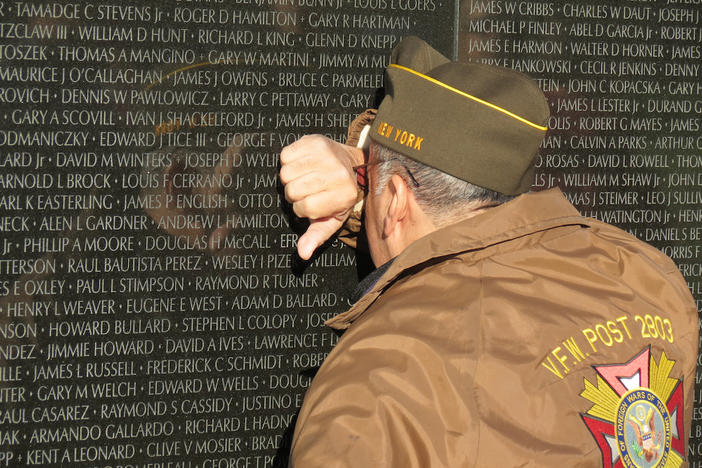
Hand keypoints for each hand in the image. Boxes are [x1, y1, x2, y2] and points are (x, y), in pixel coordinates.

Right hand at [280, 135, 363, 259]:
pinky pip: (285, 156)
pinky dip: (288, 161)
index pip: (304, 208)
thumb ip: (316, 237)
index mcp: (343, 195)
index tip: (313, 203)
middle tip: (308, 189)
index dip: (303, 208)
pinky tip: (302, 164)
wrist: (349, 163)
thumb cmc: (337, 196)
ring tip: (305, 176)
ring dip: (290, 178)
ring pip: (286, 174)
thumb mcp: (331, 219)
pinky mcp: (314, 140)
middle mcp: (336, 173)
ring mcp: (325, 154)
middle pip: (292, 191)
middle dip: (295, 193)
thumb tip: (303, 253)